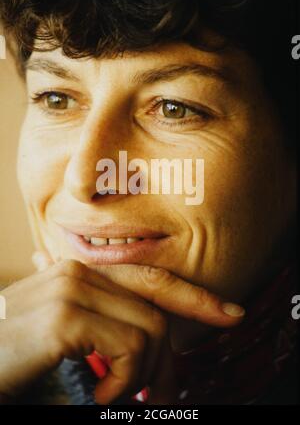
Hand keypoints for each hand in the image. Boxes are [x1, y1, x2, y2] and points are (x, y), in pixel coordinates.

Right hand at [0, 259, 180, 403]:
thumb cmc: (11, 357)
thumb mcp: (61, 337)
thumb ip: (97, 326)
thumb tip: (148, 346)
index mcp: (81, 274)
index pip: (149, 278)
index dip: (192, 296)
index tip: (225, 314)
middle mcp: (79, 273)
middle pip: (155, 308)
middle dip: (166, 358)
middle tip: (160, 397)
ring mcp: (72, 291)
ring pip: (150, 329)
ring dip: (141, 376)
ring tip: (112, 397)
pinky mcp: (65, 319)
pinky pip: (130, 349)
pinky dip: (124, 383)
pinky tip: (99, 395)